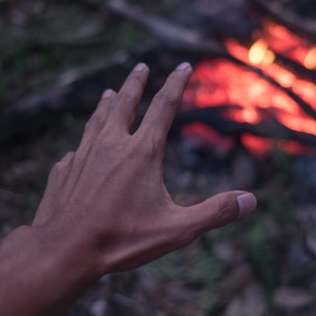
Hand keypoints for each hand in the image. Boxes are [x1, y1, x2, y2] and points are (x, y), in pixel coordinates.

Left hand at [31, 62, 256, 276]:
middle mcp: (111, 144)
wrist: (64, 250)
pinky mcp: (64, 169)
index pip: (164, 106)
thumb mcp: (176, 230)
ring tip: (109, 93)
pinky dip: (86, 141)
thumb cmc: (122, 240)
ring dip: (107, 104)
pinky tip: (83, 146)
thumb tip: (251, 201)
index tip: (183, 65)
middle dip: (136, 82)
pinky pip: (78, 149)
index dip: (176, 83)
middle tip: (141, 66)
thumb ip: (214, 213)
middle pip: (126, 103)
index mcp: (142, 152)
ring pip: (98, 119)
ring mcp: (83, 154)